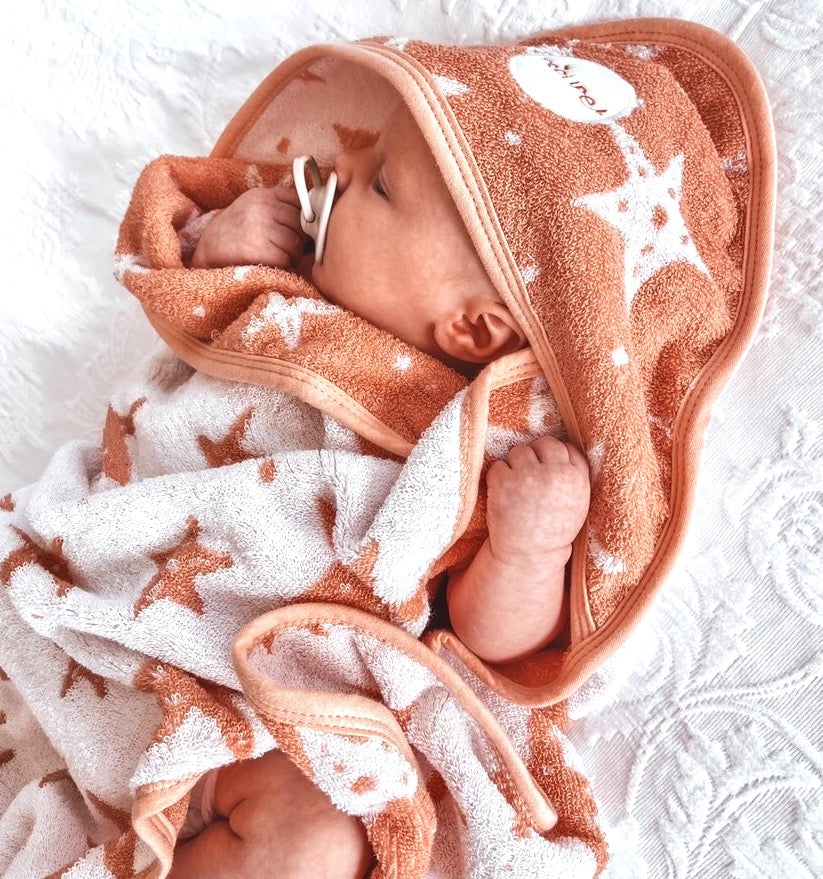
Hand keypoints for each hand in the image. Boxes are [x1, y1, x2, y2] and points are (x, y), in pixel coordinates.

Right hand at [191, 185, 305, 268]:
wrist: (207, 253)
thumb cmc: (235, 234)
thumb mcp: (252, 211)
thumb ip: (278, 209)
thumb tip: (315, 218)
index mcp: (261, 195)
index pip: (298, 200)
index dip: (305, 218)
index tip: (302, 229)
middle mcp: (260, 207)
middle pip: (301, 223)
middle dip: (300, 239)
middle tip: (290, 249)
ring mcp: (258, 227)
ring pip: (296, 242)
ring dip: (293, 255)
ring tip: (280, 258)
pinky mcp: (257, 248)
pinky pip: (286, 258)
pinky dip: (284, 266)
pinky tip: (273, 265)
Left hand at [485, 436, 589, 566]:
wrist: (529, 555)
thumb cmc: (553, 530)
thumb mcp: (578, 504)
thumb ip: (574, 476)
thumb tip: (564, 448)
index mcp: (576, 479)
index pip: (567, 448)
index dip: (556, 457)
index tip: (548, 469)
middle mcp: (555, 473)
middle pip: (545, 443)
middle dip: (536, 454)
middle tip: (529, 473)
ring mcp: (528, 475)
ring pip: (519, 450)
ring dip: (515, 464)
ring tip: (517, 487)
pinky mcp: (504, 481)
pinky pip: (498, 464)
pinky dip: (497, 477)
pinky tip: (503, 494)